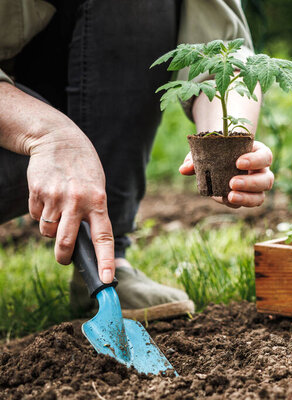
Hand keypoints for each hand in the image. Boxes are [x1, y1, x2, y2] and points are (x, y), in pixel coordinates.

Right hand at [27, 127, 114, 283]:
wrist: (59, 140)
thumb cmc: (83, 170)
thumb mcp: (97, 188)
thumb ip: (92, 213)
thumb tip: (84, 244)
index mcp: (98, 201)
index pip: (104, 237)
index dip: (105, 260)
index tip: (107, 280)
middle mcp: (78, 201)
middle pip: (66, 242)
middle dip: (63, 256)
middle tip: (64, 259)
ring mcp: (56, 197)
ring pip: (47, 231)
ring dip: (50, 229)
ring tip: (58, 210)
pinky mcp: (37, 192)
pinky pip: (35, 216)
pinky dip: (40, 213)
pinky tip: (47, 196)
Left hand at [179, 140, 273, 207]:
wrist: (220, 157)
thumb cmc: (219, 149)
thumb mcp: (209, 148)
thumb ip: (197, 157)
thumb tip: (184, 169)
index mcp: (258, 153)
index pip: (265, 156)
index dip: (255, 161)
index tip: (238, 162)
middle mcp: (262, 171)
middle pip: (266, 180)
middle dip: (251, 183)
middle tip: (232, 182)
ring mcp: (257, 187)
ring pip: (260, 196)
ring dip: (246, 198)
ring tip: (229, 196)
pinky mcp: (248, 198)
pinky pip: (247, 204)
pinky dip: (236, 203)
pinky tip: (224, 198)